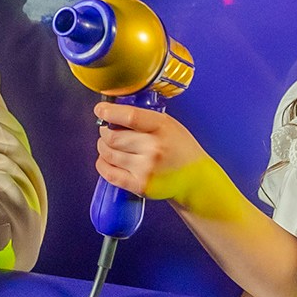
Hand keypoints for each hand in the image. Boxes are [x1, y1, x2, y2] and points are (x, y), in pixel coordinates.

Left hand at [95, 102, 214, 208]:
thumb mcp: (168, 124)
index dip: (109, 112)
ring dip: (103, 147)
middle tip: (107, 130)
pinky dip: (102, 164)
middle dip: (105, 131)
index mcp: (162, 128)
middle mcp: (153, 148)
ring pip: (107, 153)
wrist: (195, 179)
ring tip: (110, 145)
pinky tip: (107, 159)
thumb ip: (143, 117)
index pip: (129, 116)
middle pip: (112, 136)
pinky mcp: (139, 186)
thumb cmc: (181, 148)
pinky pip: (109, 173)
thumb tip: (112, 112)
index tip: (100, 110)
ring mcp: (145, 169)